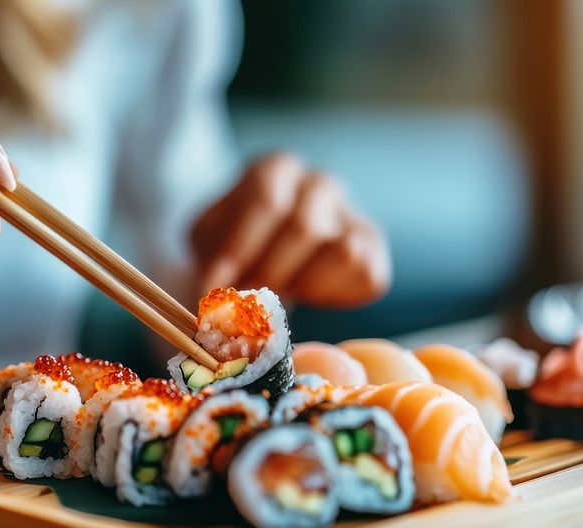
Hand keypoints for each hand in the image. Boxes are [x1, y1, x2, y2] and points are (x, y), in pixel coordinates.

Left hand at [190, 154, 390, 307]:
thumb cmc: (234, 245)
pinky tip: (308, 294)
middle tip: (248, 303)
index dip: (242, 247)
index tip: (218, 284)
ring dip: (305, 285)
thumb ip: (213, 261)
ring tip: (279, 294)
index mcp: (278, 169)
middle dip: (271, 273)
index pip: (269, 199)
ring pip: (344, 251)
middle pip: (305, 227)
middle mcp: (320, 183)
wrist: (263, 255)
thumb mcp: (209, 243)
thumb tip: (220, 297)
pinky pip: (366, 275)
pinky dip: (333, 295)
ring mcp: (352, 213)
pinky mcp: (373, 248)